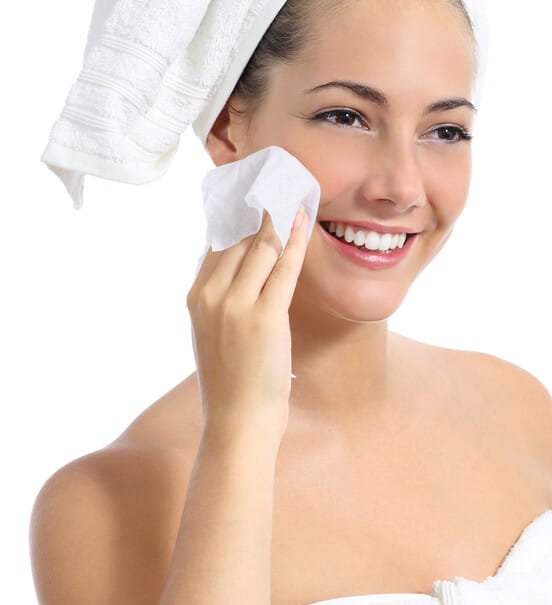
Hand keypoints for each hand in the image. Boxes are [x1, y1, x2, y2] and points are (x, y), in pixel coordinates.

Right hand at [186, 206, 307, 440]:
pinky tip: (303, 220)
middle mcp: (210, 295)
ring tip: (294, 195)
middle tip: (280, 183)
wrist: (238, 421)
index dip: (238, 214)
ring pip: (260, 246)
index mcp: (195, 296)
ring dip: (280, 217)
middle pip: (238, 238)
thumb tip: (243, 263)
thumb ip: (222, 297)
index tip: (255, 192)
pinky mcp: (264, 317)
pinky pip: (283, 267)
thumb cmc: (232, 380)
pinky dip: (295, 239)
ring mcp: (236, 305)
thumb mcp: (213, 332)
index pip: (217, 242)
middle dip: (260, 209)